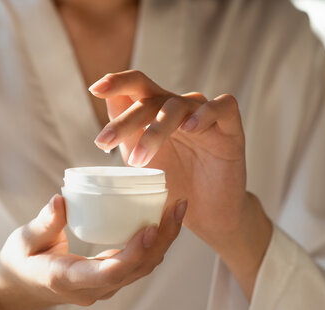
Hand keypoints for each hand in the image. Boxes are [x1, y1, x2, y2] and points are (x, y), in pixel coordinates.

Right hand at [0, 194, 186, 309]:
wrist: (21, 289)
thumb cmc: (21, 262)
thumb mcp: (24, 241)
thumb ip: (44, 223)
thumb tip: (60, 200)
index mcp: (69, 280)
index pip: (109, 273)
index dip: (134, 253)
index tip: (151, 227)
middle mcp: (92, 288)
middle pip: (137, 270)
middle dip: (162, 240)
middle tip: (177, 206)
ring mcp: (103, 287)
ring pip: (142, 269)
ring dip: (163, 241)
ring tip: (176, 209)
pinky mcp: (109, 279)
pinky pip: (137, 265)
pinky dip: (154, 244)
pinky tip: (161, 220)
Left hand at [89, 70, 271, 299]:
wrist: (206, 213)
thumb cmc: (172, 185)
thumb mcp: (142, 162)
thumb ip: (126, 135)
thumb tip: (106, 106)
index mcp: (156, 112)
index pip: (136, 86)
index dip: (117, 81)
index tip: (94, 89)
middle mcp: (180, 108)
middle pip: (151, 98)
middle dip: (125, 120)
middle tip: (103, 142)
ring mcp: (205, 116)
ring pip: (179, 105)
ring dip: (155, 129)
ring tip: (139, 159)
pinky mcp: (230, 128)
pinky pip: (222, 107)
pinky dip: (206, 113)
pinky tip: (190, 128)